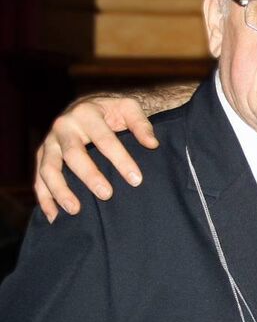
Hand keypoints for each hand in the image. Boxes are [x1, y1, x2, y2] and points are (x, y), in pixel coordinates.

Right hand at [34, 96, 156, 221]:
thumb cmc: (112, 110)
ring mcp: (49, 142)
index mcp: (86, 113)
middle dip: (90, 176)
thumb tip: (152, 144)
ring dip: (60, 190)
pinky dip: (44, 197)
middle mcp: (63, 126)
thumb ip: (141, 124)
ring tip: (75, 210)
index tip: (136, 180)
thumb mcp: (129, 108)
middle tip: (107, 195)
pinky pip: (38, 178)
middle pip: (73, 154)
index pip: (104, 140)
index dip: (121, 160)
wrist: (86, 106)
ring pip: (49, 168)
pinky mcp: (41, 155)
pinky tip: (54, 215)